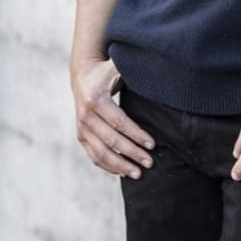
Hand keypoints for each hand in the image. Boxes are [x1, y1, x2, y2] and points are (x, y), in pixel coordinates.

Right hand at [71, 57, 154, 179]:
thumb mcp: (117, 66)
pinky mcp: (80, 135)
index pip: (119, 122)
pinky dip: (108, 166)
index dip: (136, 134)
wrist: (82, 74)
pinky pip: (94, 156)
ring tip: (138, 173)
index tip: (152, 145)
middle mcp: (86, 115)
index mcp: (96, 98)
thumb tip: (159, 66)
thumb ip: (133, 68)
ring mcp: (81, 127)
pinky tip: (123, 172)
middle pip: (112, 140)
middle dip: (132, 153)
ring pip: (101, 153)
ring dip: (120, 165)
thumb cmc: (106, 71)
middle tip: (150, 163)